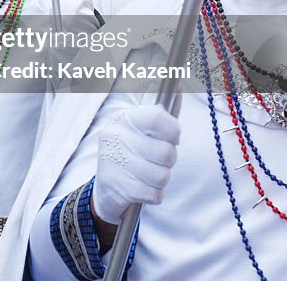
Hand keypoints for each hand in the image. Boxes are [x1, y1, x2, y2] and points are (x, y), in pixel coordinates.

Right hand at [91, 104, 179, 224]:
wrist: (106, 186)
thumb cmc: (131, 152)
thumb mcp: (142, 130)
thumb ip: (162, 116)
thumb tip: (179, 93)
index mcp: (124, 118)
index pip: (157, 117)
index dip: (173, 130)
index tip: (173, 138)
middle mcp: (115, 135)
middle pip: (165, 152)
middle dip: (169, 161)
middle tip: (158, 160)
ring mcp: (113, 161)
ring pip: (161, 176)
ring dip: (162, 179)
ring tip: (150, 174)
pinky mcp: (116, 185)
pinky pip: (154, 194)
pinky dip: (154, 193)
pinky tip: (143, 186)